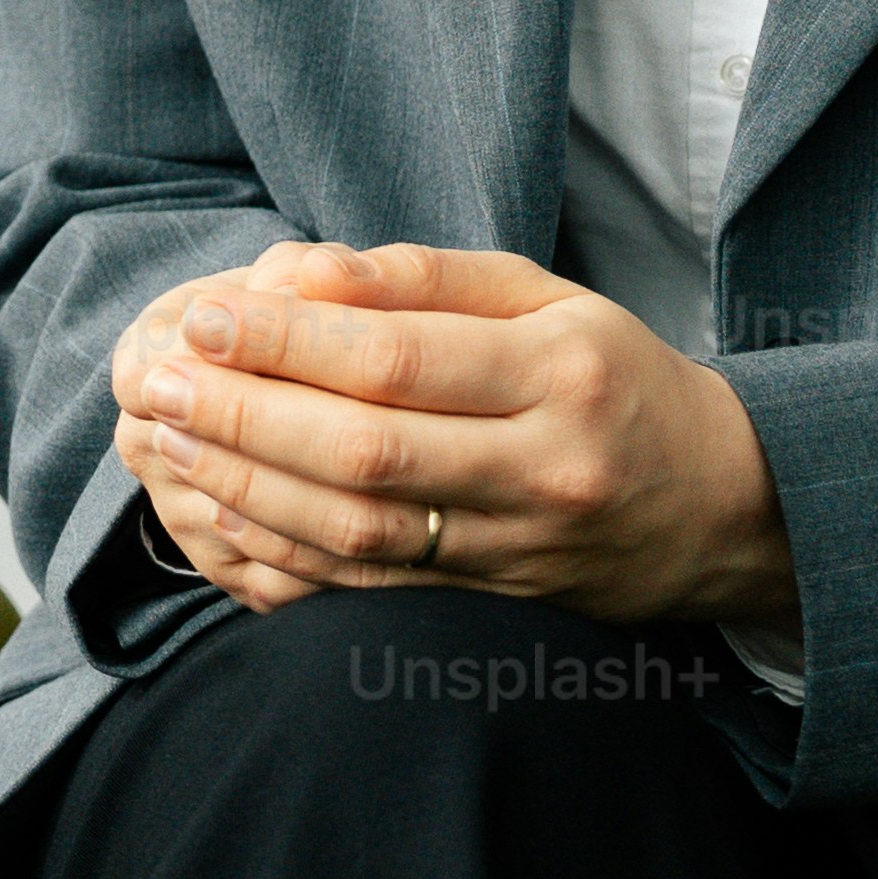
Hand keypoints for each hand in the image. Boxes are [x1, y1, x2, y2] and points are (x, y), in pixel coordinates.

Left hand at [110, 240, 795, 626]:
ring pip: (357, 532)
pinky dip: (282, 553)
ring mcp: (518, 548)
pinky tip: (219, 511)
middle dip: (245, 415)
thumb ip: (425, 281)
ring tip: (169, 438)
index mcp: (561, 369)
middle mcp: (543, 466)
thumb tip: (304, 273)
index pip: (398, 359)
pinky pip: (367, 590)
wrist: (721, 507)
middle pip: (365, 452)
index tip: (202, 317)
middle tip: (156, 381)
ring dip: (245, 487)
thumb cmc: (615, 378)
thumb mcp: (549, 298)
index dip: (287, 342)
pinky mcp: (491, 605)